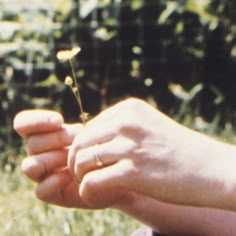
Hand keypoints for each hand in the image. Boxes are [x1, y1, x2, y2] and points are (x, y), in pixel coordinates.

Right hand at [14, 110, 132, 208]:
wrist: (113, 172)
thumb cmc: (99, 147)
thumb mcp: (89, 133)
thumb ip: (74, 130)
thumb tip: (65, 127)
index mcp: (44, 136)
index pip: (23, 124)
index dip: (35, 121)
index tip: (59, 120)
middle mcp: (40, 154)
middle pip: (32, 144)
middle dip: (56, 138)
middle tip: (77, 137)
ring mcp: (45, 175)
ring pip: (31, 165)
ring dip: (53, 158)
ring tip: (73, 156)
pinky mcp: (52, 194)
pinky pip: (41, 190)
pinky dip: (54, 181)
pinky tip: (70, 176)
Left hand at [68, 98, 235, 208]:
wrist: (208, 167)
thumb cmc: (175, 149)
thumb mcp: (147, 126)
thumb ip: (121, 128)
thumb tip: (91, 140)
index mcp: (129, 109)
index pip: (89, 127)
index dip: (83, 147)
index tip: (88, 161)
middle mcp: (127, 122)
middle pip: (81, 142)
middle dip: (76, 161)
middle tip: (82, 174)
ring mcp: (130, 146)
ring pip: (82, 160)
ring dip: (80, 176)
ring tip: (88, 184)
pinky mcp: (134, 172)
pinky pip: (92, 181)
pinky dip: (87, 191)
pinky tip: (95, 196)